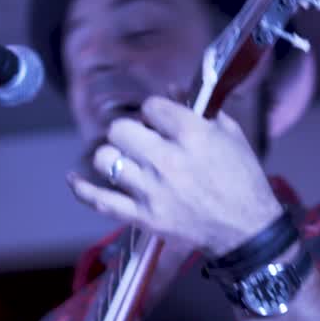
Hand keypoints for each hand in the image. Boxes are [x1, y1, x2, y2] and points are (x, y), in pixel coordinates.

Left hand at [66, 95, 282, 256]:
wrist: (246, 229)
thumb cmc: (242, 180)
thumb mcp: (230, 135)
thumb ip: (199, 111)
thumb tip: (171, 91)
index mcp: (193, 135)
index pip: (151, 107)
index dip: (155, 112)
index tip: (161, 122)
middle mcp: (167, 160)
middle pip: (120, 129)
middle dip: (130, 131)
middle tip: (142, 141)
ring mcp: (151, 190)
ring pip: (107, 160)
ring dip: (113, 156)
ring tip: (124, 160)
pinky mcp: (142, 216)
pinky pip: (100, 200)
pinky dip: (82, 189)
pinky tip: (74, 178)